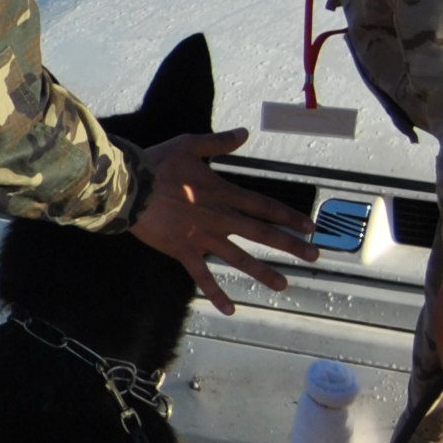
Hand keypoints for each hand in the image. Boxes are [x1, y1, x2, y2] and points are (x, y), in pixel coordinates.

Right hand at [126, 129, 319, 312]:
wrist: (129, 187)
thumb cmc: (157, 163)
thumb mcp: (190, 145)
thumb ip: (219, 141)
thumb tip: (244, 132)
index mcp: (223, 193)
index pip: (265, 206)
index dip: (290, 216)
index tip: (311, 227)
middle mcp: (220, 218)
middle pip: (262, 233)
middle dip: (290, 246)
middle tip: (314, 257)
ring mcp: (203, 237)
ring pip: (239, 258)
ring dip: (262, 272)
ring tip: (283, 285)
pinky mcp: (183, 251)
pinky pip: (202, 277)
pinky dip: (216, 293)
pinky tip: (230, 309)